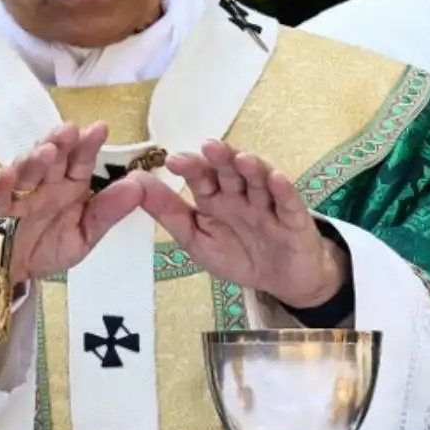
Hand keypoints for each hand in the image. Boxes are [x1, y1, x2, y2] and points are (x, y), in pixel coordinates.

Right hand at [0, 122, 144, 283]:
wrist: (11, 273)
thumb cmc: (48, 248)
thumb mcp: (84, 235)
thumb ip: (108, 212)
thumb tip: (139, 187)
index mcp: (68, 185)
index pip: (80, 160)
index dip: (88, 144)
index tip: (100, 128)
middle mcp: (44, 183)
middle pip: (52, 157)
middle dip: (59, 142)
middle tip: (70, 130)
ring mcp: (16, 192)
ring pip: (25, 169)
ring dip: (33, 159)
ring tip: (46, 152)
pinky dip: (1, 183)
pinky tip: (8, 174)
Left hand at [135, 140, 346, 309]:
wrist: (281, 281)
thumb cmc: (238, 256)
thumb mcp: (196, 240)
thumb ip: (168, 213)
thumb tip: (135, 183)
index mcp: (216, 200)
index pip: (202, 178)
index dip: (191, 167)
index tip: (173, 161)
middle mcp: (241, 196)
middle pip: (231, 173)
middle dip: (221, 159)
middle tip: (209, 148)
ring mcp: (269, 205)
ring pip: (259, 182)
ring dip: (252, 169)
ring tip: (241, 159)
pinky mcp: (294, 220)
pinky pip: (288, 203)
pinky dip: (282, 190)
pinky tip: (275, 179)